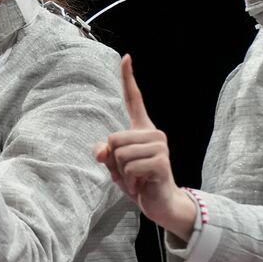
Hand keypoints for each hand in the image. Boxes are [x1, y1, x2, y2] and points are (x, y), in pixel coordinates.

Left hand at [93, 55, 194, 238]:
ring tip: (136, 178)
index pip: (134, 99)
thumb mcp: (115, 166)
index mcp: (142, 129)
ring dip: (121, 172)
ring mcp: (159, 146)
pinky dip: (129, 180)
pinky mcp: (161, 161)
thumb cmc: (137, 181)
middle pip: (114, 138)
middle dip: (113, 160)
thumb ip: (105, 154)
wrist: (160, 203)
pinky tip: (141, 184)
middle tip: (129, 172)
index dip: (128, 79)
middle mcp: (153, 133)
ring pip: (120, 154)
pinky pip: (130, 167)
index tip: (126, 57)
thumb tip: (101, 150)